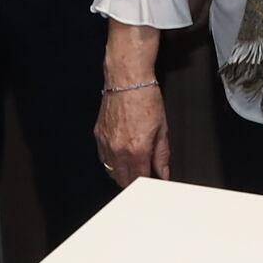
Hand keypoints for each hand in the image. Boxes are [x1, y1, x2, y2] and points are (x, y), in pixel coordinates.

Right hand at [97, 62, 171, 187]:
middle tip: (145, 174)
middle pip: (123, 181)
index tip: (154, 181)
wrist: (127, 79)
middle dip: (135, 181)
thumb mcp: (162, 129)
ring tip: (134, 166)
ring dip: (122, 174)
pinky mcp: (99, 136)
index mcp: (136, 150)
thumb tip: (163, 173)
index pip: (141, 180)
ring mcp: (106, 144)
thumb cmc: (145, 99)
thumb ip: (162, 156)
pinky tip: (121, 155)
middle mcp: (118, 150)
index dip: (149, 183)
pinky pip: (103, 158)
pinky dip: (112, 162)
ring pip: (111, 172)